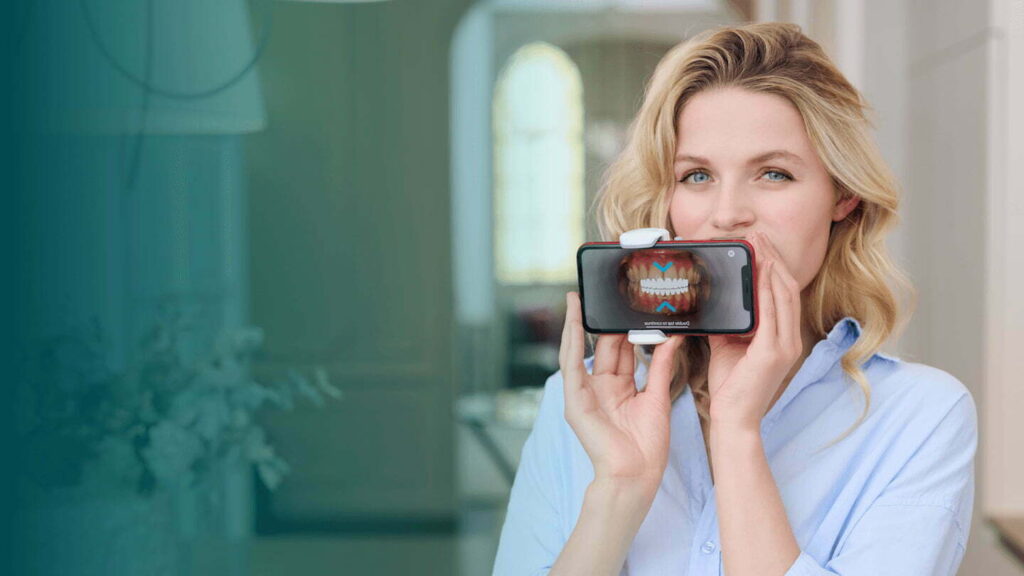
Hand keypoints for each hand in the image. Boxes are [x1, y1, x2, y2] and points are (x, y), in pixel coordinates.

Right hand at [559, 291, 683, 489]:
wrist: (637, 475)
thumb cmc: (648, 446)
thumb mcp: (658, 396)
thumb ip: (662, 365)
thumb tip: (672, 337)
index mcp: (619, 387)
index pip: (621, 348)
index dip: (624, 326)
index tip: (629, 302)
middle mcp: (600, 387)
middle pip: (604, 346)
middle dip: (605, 319)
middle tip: (610, 290)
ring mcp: (585, 394)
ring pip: (580, 351)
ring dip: (578, 324)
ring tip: (578, 299)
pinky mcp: (574, 402)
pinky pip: (571, 367)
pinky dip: (572, 345)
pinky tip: (574, 325)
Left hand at [706, 231, 803, 431]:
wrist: (733, 420)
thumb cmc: (731, 386)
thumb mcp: (729, 346)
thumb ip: (730, 324)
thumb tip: (717, 301)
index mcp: (781, 337)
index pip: (782, 293)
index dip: (774, 266)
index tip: (761, 244)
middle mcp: (789, 339)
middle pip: (786, 288)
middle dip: (773, 257)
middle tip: (759, 234)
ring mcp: (784, 346)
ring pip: (782, 295)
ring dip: (771, 266)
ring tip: (759, 244)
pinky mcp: (773, 353)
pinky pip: (772, 314)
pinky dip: (766, 290)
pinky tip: (760, 272)